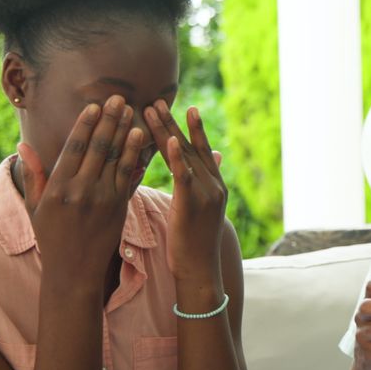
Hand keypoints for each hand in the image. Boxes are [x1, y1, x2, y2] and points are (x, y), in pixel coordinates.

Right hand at [17, 96, 144, 278]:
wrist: (75, 270)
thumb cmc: (52, 237)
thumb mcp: (37, 207)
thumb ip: (34, 175)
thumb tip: (24, 145)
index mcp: (59, 188)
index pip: (75, 148)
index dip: (86, 125)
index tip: (94, 105)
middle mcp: (83, 191)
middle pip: (99, 148)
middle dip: (110, 121)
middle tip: (119, 98)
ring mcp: (105, 199)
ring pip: (118, 159)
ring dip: (127, 133)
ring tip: (134, 112)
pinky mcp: (121, 207)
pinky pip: (131, 176)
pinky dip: (137, 156)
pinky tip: (143, 139)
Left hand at [142, 100, 226, 282]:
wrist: (200, 270)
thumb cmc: (195, 244)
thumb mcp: (203, 211)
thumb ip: (205, 184)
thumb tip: (216, 158)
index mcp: (214, 186)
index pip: (200, 151)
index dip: (191, 129)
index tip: (181, 107)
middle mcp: (214, 185)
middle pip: (192, 147)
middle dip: (174, 123)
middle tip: (158, 100)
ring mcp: (207, 193)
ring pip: (186, 155)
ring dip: (169, 130)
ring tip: (154, 109)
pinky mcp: (194, 203)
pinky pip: (185, 175)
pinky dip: (178, 156)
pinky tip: (171, 139)